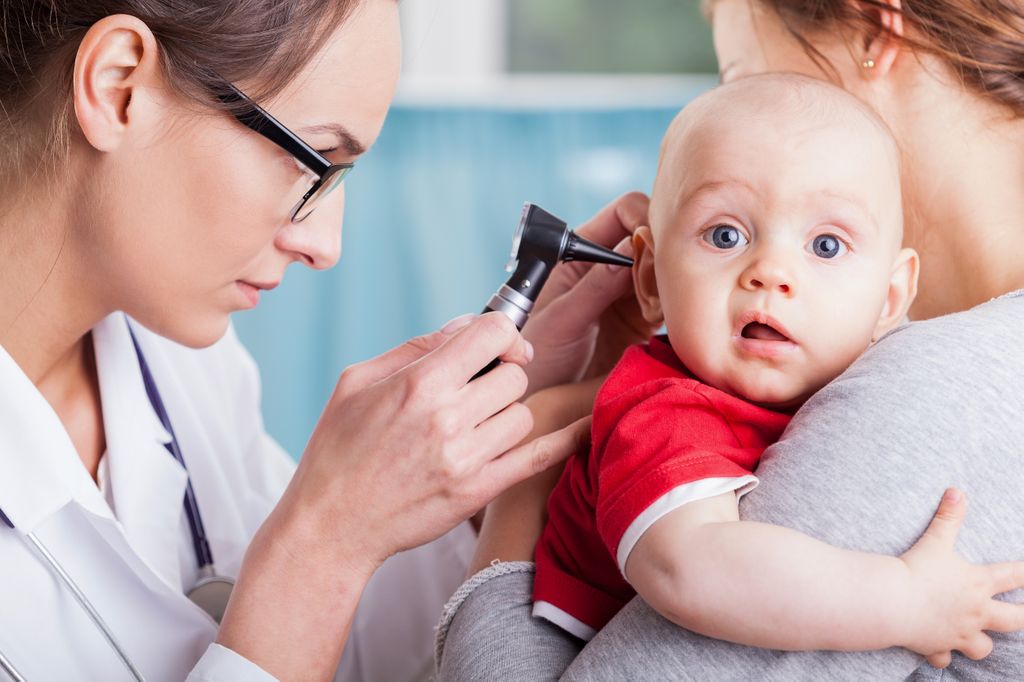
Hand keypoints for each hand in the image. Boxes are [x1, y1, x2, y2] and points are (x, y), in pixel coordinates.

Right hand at [274, 313, 587, 576]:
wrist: (331, 525)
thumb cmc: (338, 450)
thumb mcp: (358, 381)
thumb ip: (416, 347)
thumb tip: (465, 326)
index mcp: (420, 383)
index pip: (492, 332)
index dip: (501, 332)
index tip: (494, 344)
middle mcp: (449, 418)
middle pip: (515, 374)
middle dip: (501, 374)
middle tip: (479, 389)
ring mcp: (468, 458)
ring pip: (524, 413)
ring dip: (507, 412)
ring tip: (478, 423)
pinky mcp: (480, 491)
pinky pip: (539, 456)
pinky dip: (564, 438)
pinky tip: (580, 425)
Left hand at [521, 192, 656, 393]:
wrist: (537, 397)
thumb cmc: (534, 356)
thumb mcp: (561, 320)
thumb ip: (594, 286)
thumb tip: (630, 247)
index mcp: (579, 251)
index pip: (623, 212)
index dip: (643, 220)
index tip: (654, 246)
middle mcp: (606, 265)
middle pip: (651, 237)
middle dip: (664, 251)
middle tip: (665, 281)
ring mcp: (626, 292)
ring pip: (665, 268)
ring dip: (671, 282)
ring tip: (662, 306)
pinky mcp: (642, 320)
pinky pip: (669, 301)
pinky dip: (676, 307)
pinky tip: (668, 321)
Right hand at [899, 488, 1023, 666]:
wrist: (891, 602)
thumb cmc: (915, 570)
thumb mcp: (934, 541)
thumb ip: (948, 517)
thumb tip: (956, 491)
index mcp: (978, 584)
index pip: (1015, 576)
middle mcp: (975, 612)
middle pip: (1014, 620)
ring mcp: (958, 633)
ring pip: (984, 648)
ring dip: (982, 643)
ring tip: (977, 636)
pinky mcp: (937, 646)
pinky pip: (944, 657)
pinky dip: (942, 654)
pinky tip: (938, 648)